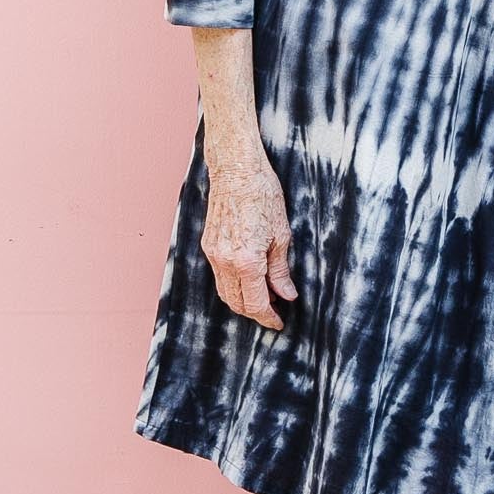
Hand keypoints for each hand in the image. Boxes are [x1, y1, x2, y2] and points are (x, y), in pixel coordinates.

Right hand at [200, 156, 297, 328]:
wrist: (236, 170)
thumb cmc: (263, 195)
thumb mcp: (281, 235)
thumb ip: (281, 270)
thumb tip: (286, 294)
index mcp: (246, 261)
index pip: (255, 304)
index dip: (268, 317)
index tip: (279, 323)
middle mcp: (224, 261)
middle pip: (236, 303)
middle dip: (255, 313)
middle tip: (274, 312)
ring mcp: (212, 254)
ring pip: (225, 292)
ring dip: (243, 300)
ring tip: (265, 297)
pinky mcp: (208, 245)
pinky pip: (218, 276)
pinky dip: (233, 285)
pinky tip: (250, 278)